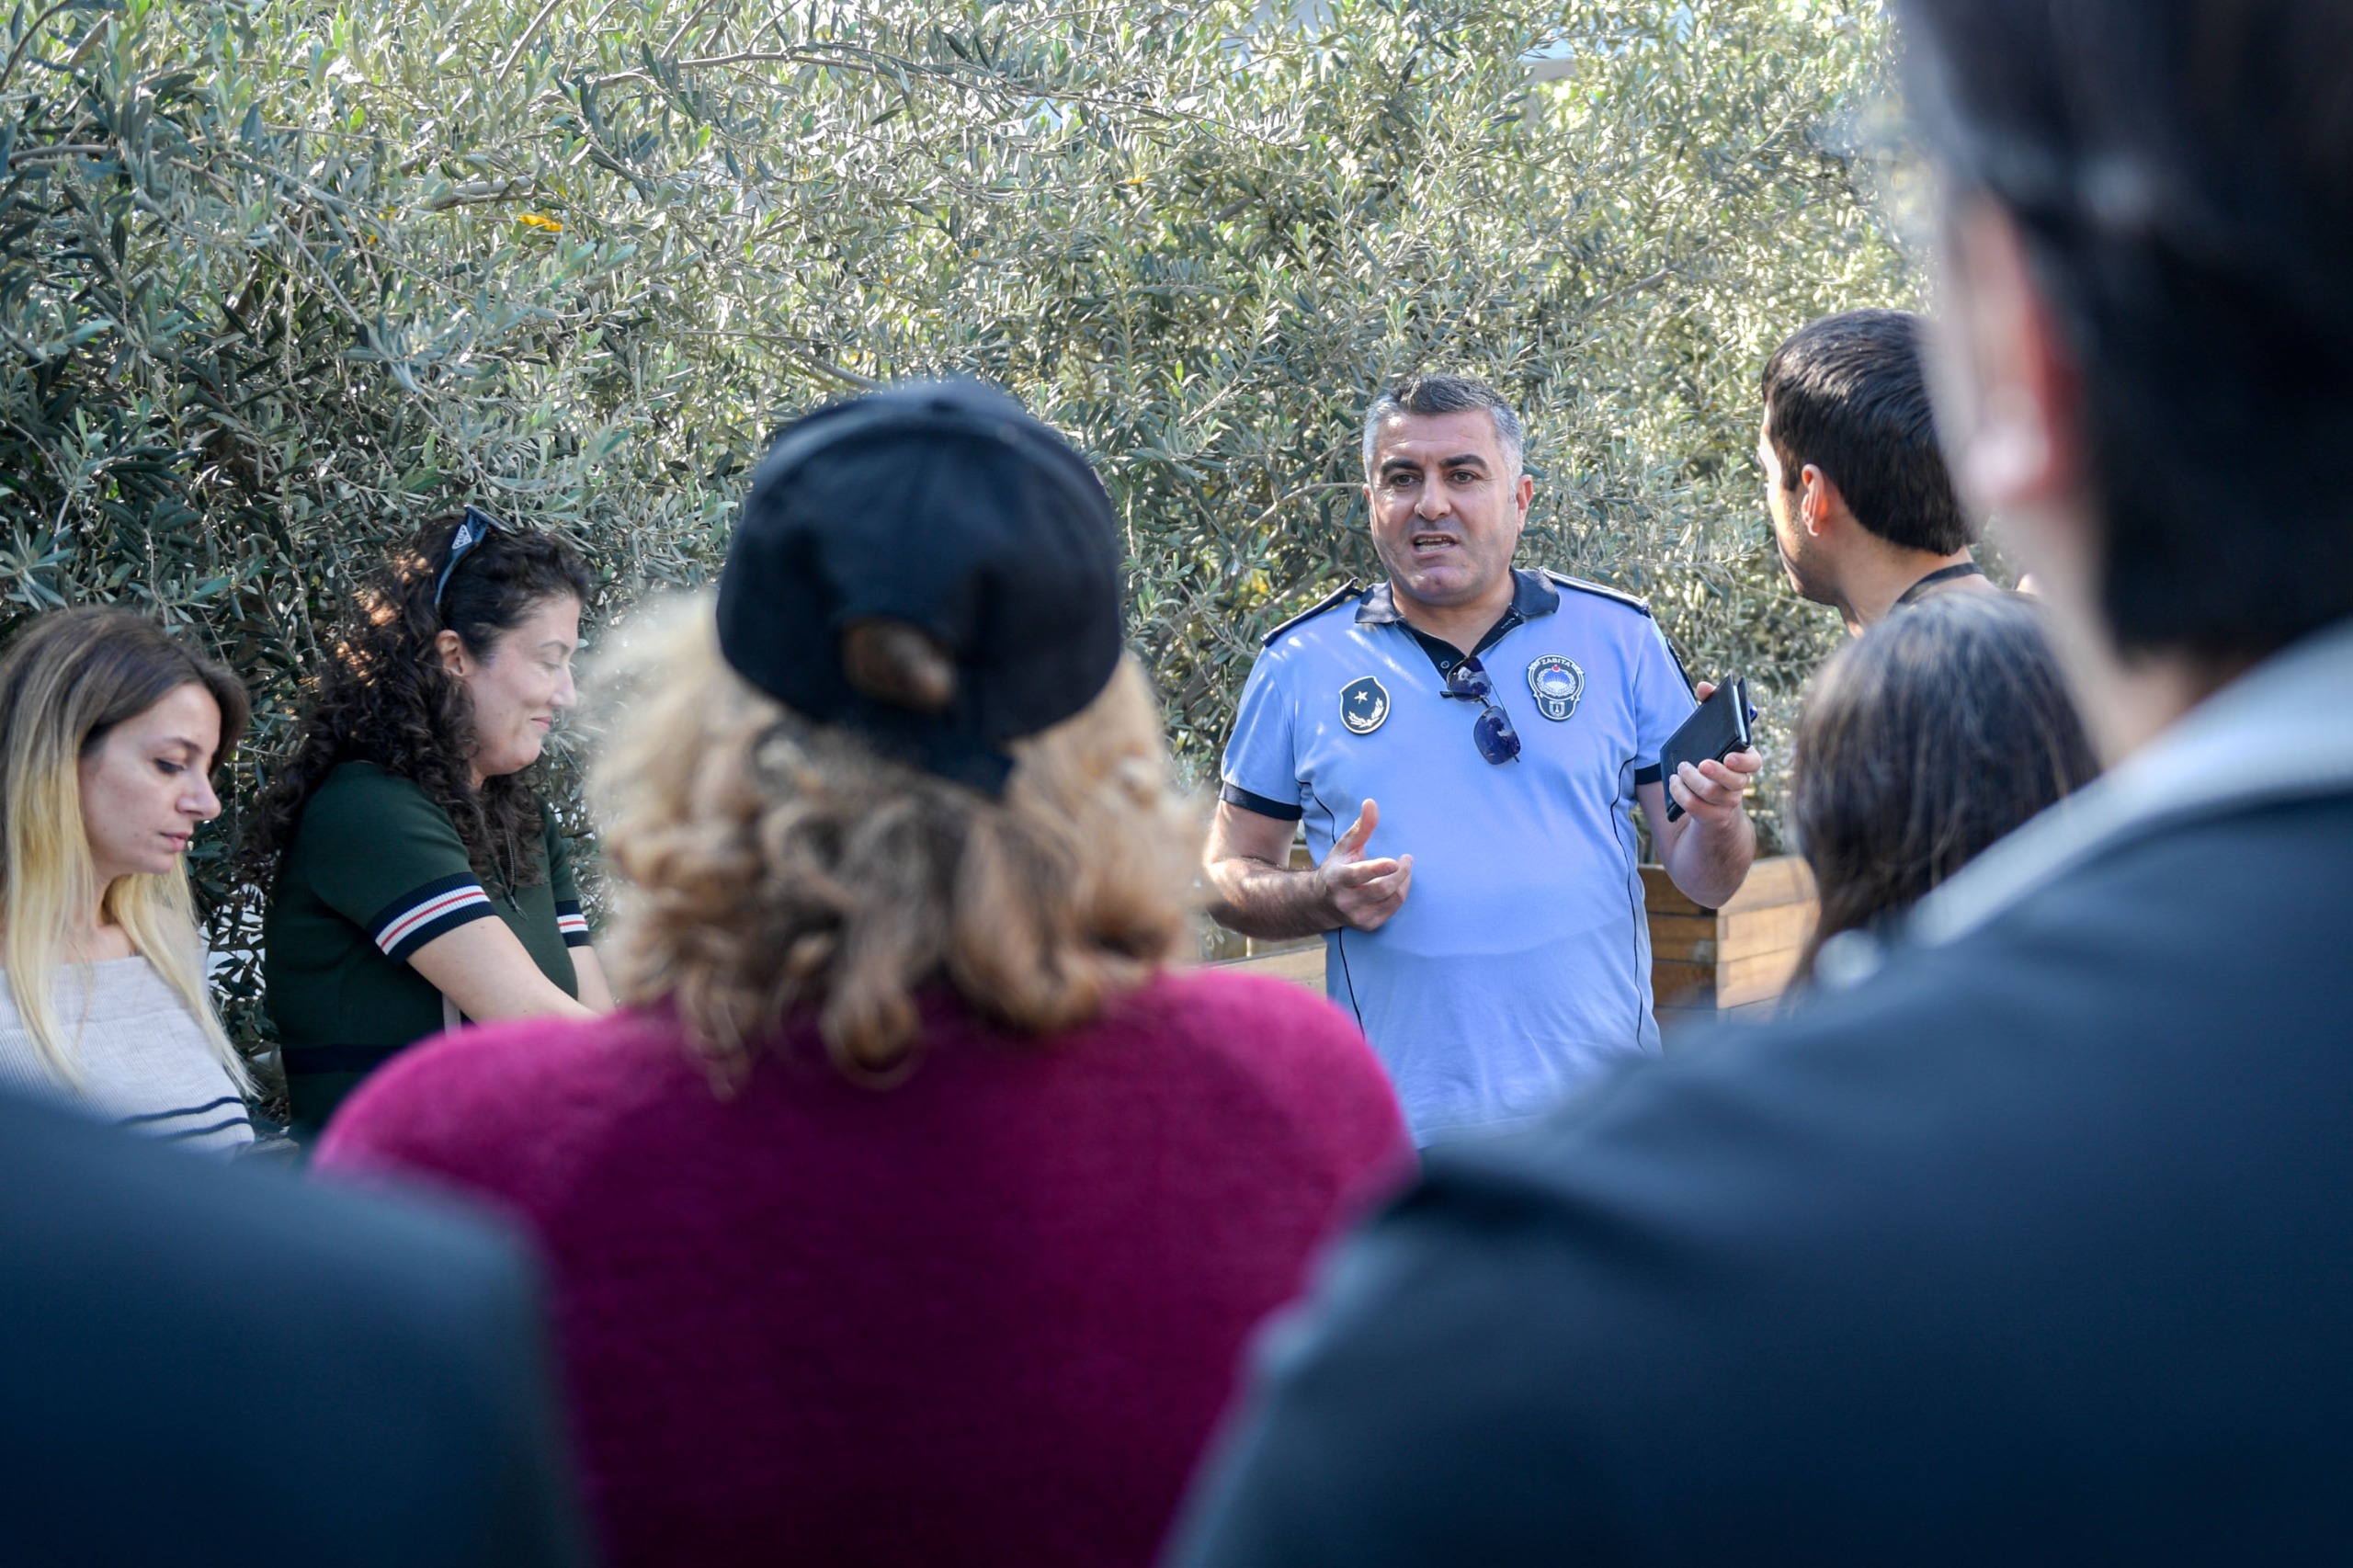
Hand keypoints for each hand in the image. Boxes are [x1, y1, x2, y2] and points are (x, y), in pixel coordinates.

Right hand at [1316, 798, 1412, 931]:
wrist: (1320, 903)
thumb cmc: (1336, 868)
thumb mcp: (1344, 847)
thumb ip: (1361, 827)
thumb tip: (1371, 802)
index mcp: (1337, 878)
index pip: (1359, 875)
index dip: (1378, 869)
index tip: (1395, 862)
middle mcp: (1345, 900)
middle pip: (1383, 888)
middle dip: (1401, 873)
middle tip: (1407, 859)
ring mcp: (1357, 916)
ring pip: (1392, 899)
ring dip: (1404, 882)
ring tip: (1403, 869)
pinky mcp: (1367, 925)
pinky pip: (1393, 908)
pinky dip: (1400, 893)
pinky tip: (1397, 883)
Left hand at [1671, 681, 1762, 826]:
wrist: (1708, 797)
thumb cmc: (1710, 757)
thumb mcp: (1711, 732)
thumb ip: (1710, 705)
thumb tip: (1705, 686)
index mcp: (1744, 762)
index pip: (1754, 762)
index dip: (1744, 761)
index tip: (1728, 755)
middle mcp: (1740, 783)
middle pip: (1734, 782)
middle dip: (1715, 772)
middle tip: (1698, 763)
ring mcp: (1727, 802)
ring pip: (1711, 794)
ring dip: (1691, 781)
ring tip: (1680, 769)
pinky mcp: (1712, 816)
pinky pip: (1696, 807)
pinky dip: (1681, 794)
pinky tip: (1673, 783)